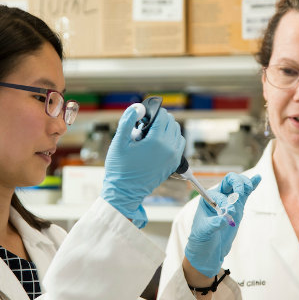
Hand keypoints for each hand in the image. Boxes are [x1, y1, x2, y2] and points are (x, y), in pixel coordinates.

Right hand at [101, 104, 185, 227]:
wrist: (125, 192)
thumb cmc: (119, 169)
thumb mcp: (119, 142)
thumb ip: (127, 121)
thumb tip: (137, 107)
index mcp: (156, 142)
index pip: (162, 116)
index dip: (151, 112)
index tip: (141, 118)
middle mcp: (169, 148)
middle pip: (171, 122)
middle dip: (158, 120)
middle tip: (143, 128)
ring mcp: (173, 157)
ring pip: (177, 131)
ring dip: (165, 128)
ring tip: (149, 136)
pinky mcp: (174, 164)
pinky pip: (179, 144)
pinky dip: (171, 139)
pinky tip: (158, 143)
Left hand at [184, 173, 260, 276]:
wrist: (207, 251)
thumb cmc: (201, 240)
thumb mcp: (204, 232)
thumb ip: (215, 223)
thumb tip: (227, 216)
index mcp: (207, 200)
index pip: (218, 194)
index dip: (225, 202)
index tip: (228, 213)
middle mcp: (218, 198)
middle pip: (229, 181)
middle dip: (236, 183)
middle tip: (240, 192)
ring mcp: (230, 202)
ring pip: (238, 186)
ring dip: (245, 183)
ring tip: (249, 187)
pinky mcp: (238, 209)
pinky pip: (245, 195)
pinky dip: (251, 186)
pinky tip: (258, 178)